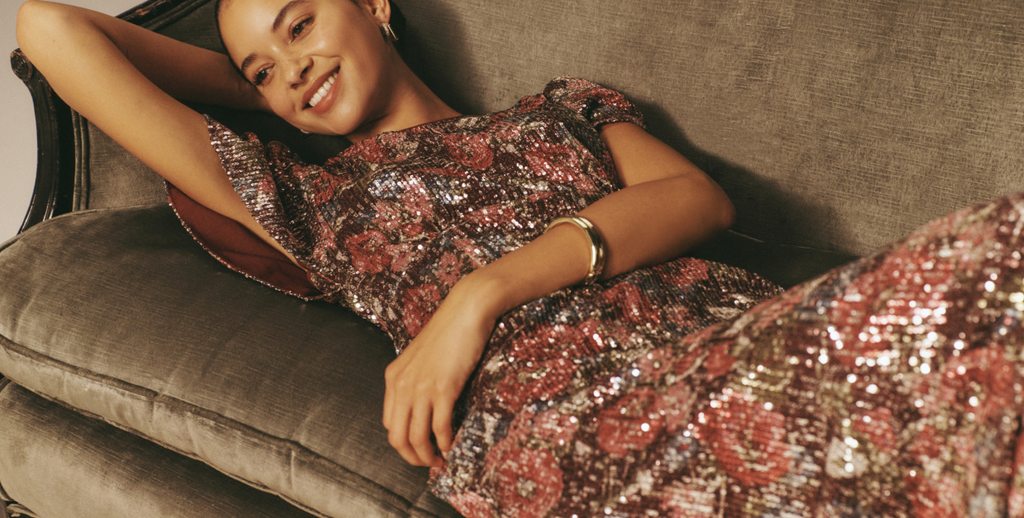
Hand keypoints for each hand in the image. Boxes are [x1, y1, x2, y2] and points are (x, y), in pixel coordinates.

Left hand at [382, 276, 499, 466]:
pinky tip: (452, 448)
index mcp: (393, 377)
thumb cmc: (450, 331)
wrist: (466, 310)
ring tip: (440, 462)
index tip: (419, 450)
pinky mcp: (443, 388)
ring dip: (427, 456)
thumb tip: (425, 404)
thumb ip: (417, 379)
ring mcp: (421, 387)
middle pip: (397, 436)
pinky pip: (439, 427)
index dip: (402, 444)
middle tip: (428, 463)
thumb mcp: (422, 357)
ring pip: (416, 437)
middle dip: (411, 456)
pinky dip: (445, 444)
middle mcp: (402, 385)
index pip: (389, 423)